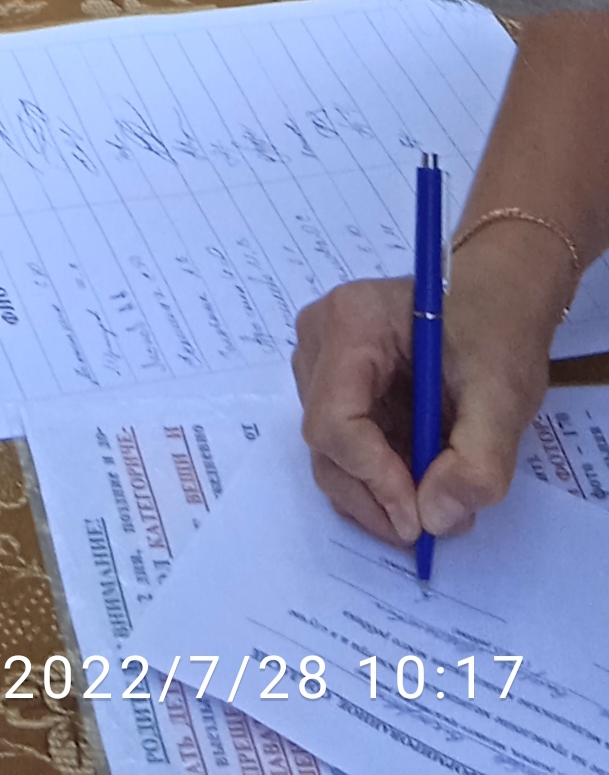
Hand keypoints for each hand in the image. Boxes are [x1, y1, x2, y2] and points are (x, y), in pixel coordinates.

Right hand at [294, 249, 557, 546]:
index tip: (420, 521)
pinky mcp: (336, 386)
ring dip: (379, 493)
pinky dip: (380, 479)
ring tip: (437, 501)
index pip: (335, 420)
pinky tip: (421, 478)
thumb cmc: (499, 330)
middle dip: (376, 497)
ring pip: (331, 454)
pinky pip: (344, 448)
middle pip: (327, 443)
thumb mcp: (505, 393)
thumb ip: (477, 460)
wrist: (498, 298)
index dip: (373, 479)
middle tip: (432, 528)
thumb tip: (434, 520)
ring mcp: (322, 362)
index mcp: (352, 322)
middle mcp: (321, 339)